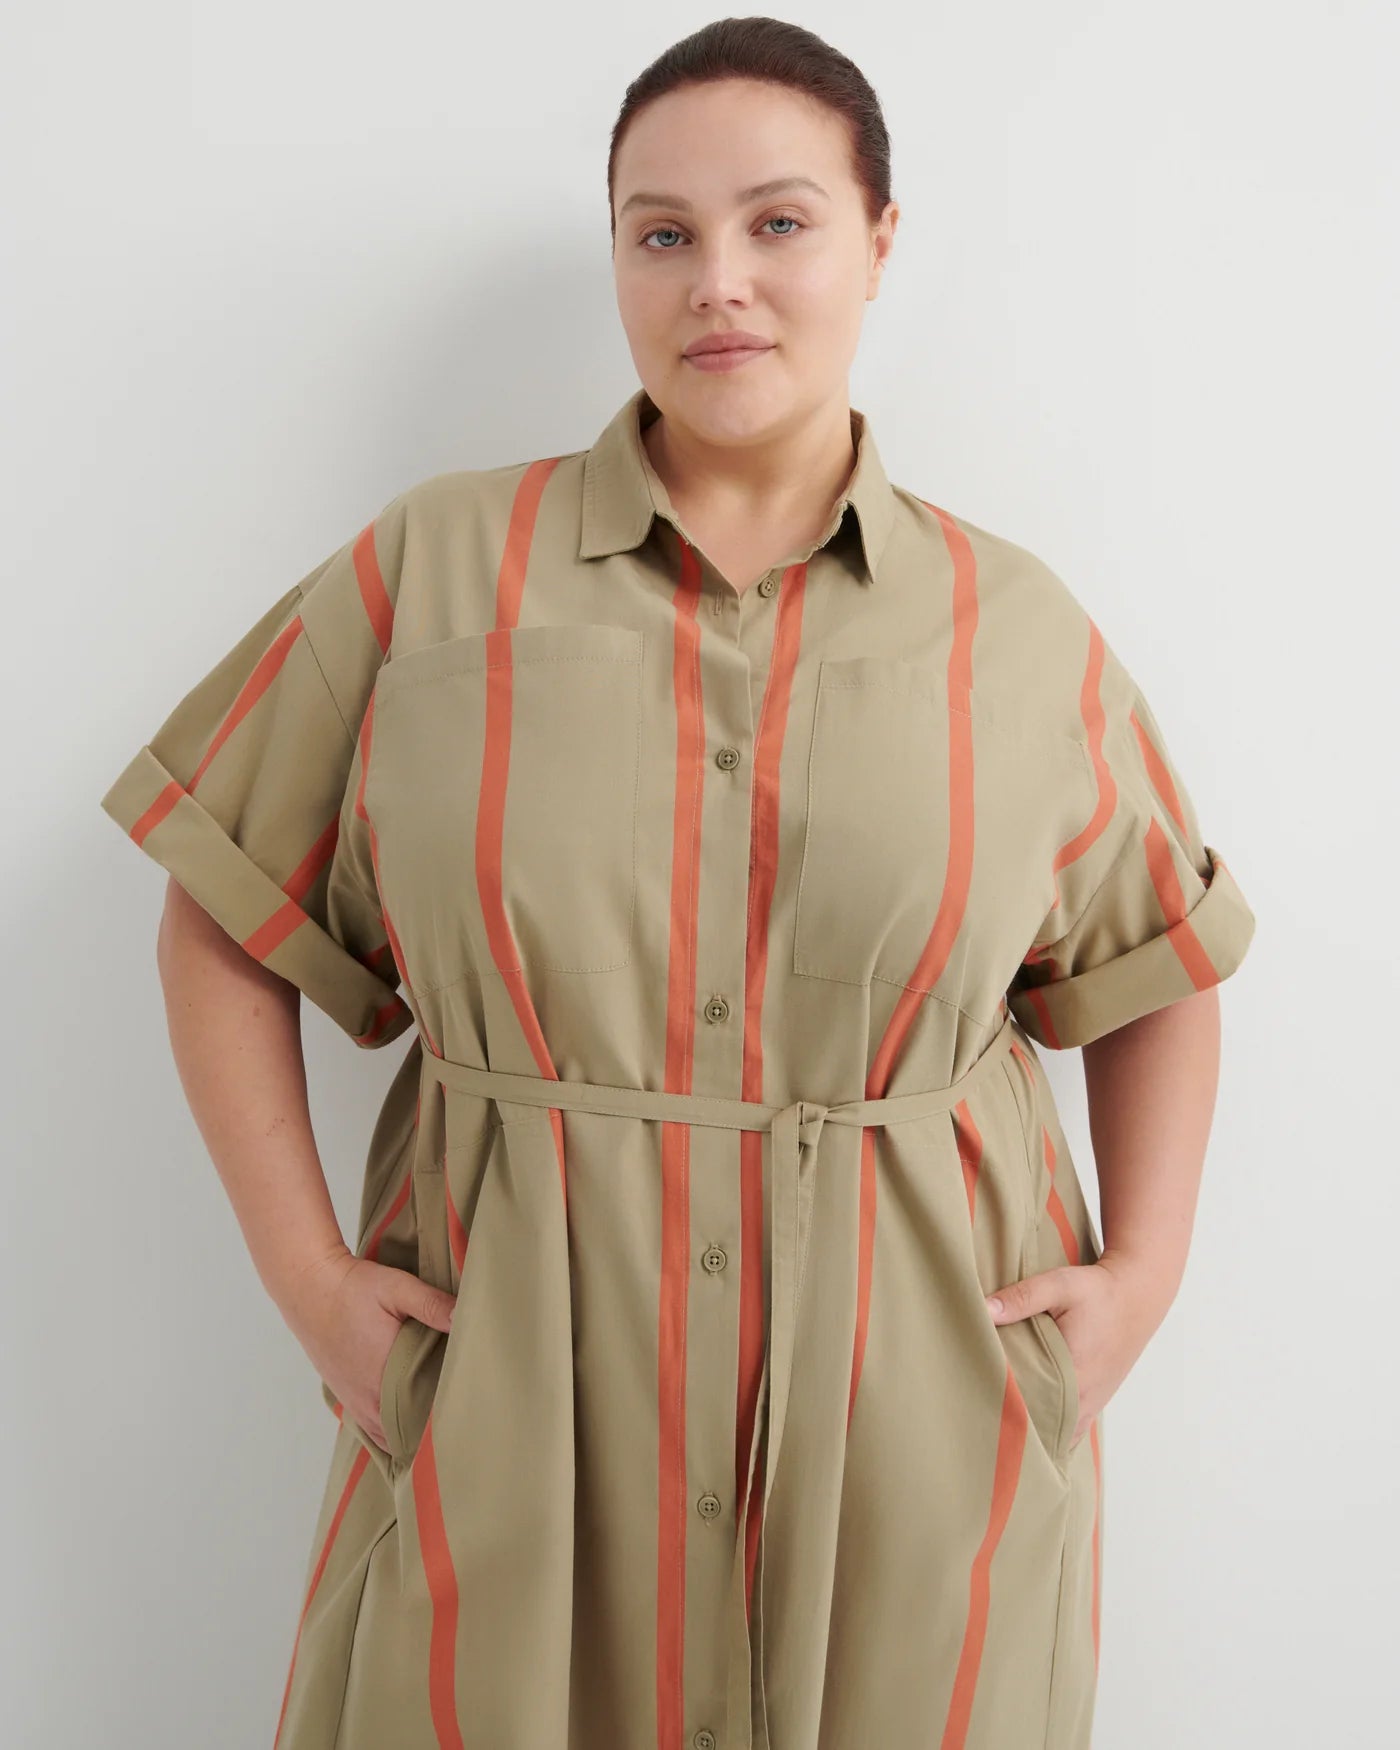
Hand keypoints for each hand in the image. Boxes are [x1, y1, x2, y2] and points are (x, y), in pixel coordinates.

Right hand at [281, 1245, 456, 1453]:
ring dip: (410, 1433)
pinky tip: (407, 1419)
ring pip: (388, 1436)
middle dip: (432, 1430)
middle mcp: (368, 1397)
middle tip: (460, 1417)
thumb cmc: (353, 1289)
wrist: (309, 1288)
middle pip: (408, 1433)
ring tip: (437, 1422)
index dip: (446, 1417)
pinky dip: (390, 1430)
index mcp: (385, 1375)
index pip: (423, 1415)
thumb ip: (432, 1304)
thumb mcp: (397, 1288)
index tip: (468, 1410)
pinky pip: (372, 1429)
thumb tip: (465, 1318)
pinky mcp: (345, 1397)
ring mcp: (354, 1401)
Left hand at [983, 1255, 1173, 1448]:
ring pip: (1055, 1434)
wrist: (1137, 1295)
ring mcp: (1091, 1403)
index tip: (974, 1405)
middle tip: (977, 1418)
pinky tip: (1029, 1431)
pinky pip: (1070, 1431)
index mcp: (1073, 1372)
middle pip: (1039, 1426)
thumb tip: (984, 1309)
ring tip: (998, 1425)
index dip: (1001, 1408)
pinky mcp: (1095, 1401)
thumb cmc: (1098, 1291)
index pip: (1029, 1405)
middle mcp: (1083, 1396)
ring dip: (1031, 1431)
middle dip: (1011, 1424)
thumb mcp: (1059, 1285)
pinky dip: (1051, 1432)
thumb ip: (1021, 1297)